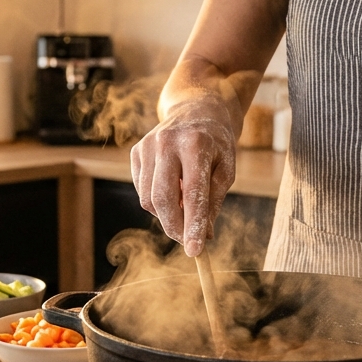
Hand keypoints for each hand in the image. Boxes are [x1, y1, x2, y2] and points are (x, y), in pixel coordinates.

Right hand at [129, 98, 236, 256]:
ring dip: (166, 215)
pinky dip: (156, 201)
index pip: (193, 194)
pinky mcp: (136, 152)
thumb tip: (204, 237)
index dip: (193, 225)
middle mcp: (166, 142)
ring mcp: (147, 146)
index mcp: (196, 144)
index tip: (195, 251)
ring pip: (148, 199)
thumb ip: (214, 202)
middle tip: (188, 242)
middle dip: (175, 228)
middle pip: (162, 199)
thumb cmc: (216, 143)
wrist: (196, 109)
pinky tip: (172, 190)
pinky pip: (142, 190)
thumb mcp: (225, 169)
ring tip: (184, 207)